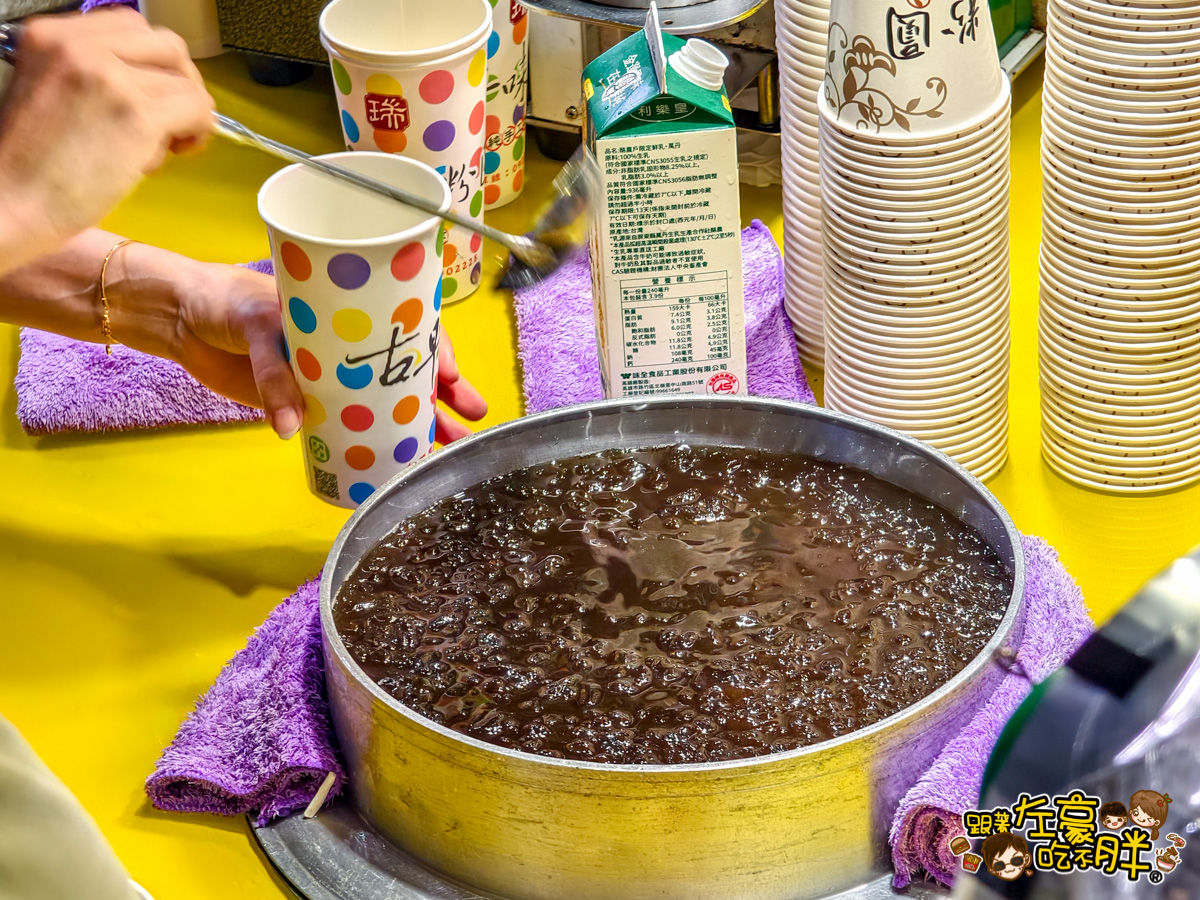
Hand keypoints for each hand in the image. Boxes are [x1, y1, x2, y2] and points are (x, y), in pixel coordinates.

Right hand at [0, 10, 213, 272]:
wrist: (10, 204)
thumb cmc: (29, 165)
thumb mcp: (49, 92)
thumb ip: (93, 76)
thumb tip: (153, 84)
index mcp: (50, 35)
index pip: (129, 26)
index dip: (154, 61)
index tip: (154, 93)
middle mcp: (79, 46)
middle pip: (165, 45)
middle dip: (181, 81)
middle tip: (176, 118)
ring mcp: (110, 77)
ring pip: (185, 81)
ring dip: (188, 114)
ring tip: (165, 146)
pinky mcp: (137, 114)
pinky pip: (198, 108)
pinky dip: (199, 131)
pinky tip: (180, 151)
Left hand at [174, 264, 487, 442]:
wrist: (182, 317)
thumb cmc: (225, 299)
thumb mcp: (256, 324)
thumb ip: (275, 373)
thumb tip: (291, 427)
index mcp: (350, 310)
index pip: (409, 329)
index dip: (438, 353)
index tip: (453, 378)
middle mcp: (350, 344)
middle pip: (411, 369)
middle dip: (446, 395)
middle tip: (471, 420)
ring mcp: (334, 375)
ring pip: (389, 401)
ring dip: (420, 424)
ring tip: (447, 446)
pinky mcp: (310, 402)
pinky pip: (351, 423)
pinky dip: (374, 442)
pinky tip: (396, 459)